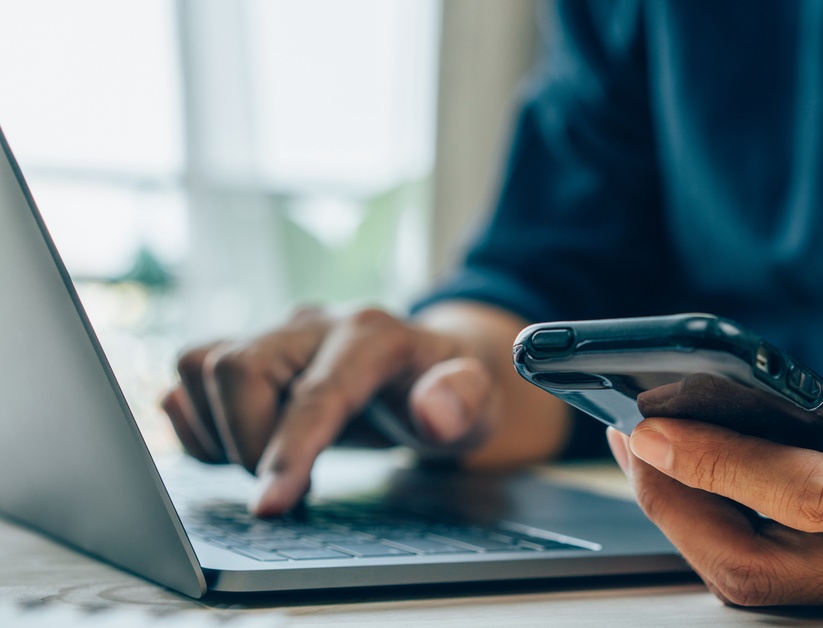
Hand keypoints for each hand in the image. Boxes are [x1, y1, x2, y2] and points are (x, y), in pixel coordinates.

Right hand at [162, 303, 568, 516]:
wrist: (432, 369)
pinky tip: (244, 444)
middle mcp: (315, 325)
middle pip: (238, 367)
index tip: (268, 507)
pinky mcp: (247, 350)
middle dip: (247, 442)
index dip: (288, 450)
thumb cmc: (452, 391)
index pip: (317, 392)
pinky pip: (189, 375)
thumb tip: (434, 411)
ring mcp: (276, 334)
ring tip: (269, 462)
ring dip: (219, 430)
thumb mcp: (479, 404)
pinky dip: (200, 419)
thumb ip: (462, 402)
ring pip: (202, 366)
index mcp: (373, 335)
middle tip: (285, 486)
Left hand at [608, 331, 822, 614]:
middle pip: (761, 565)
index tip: (650, 423)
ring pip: (764, 580)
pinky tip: (707, 473)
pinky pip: (787, 571)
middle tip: (628, 439)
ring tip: (650, 451)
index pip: (806, 497)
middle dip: (678, 505)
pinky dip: (731, 525)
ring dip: (694, 520)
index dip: (717, 461)